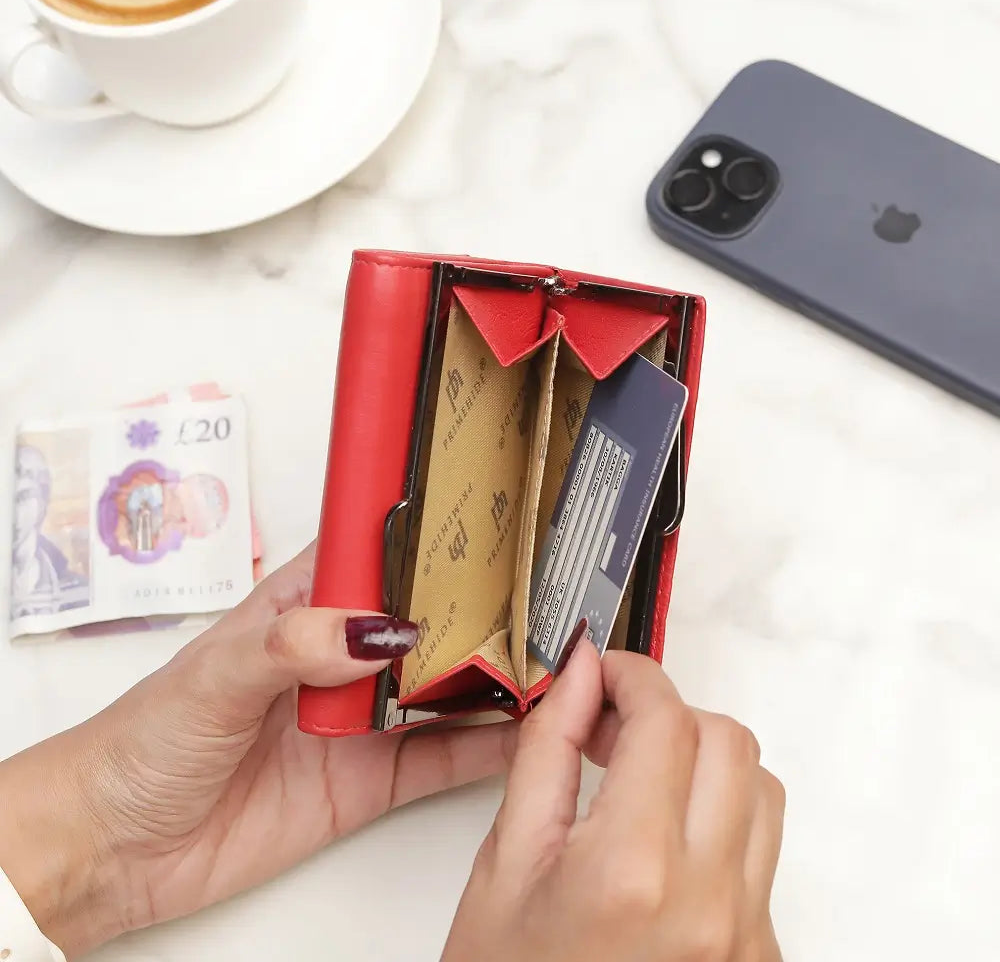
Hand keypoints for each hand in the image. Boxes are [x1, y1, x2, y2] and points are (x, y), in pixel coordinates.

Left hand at [0, 543, 516, 957]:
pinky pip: (441, 758)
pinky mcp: (369, 778)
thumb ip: (290, 648)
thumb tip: (374, 632)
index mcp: (303, 607)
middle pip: (427, 618)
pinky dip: (486, 746)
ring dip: (494, 673)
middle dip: (482, 604)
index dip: (429, 531)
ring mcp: (360, 717)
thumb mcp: (214, 678)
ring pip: (444, 686)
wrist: (117, 849)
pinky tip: (525, 730)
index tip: (487, 512)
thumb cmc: (144, 743)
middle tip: (543, 592)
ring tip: (549, 655)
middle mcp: (340, 655)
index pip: (377, 552)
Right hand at [443, 643, 783, 961]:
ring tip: (641, 778)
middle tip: (613, 727)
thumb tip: (582, 676)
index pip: (668, 721)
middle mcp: (710, 903)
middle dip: (670, 713)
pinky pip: (762, 850)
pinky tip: (663, 839)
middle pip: (730, 742)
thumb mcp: (505, 863)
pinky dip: (719, 817)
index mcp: (632, 872)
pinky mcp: (761, 955)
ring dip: (704, 760)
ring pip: (760, 789)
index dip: (634, 675)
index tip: (603, 672)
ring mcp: (746, 935)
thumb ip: (549, 753)